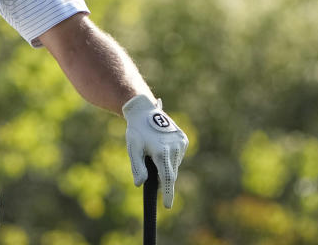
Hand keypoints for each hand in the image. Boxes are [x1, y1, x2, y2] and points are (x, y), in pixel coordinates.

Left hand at [123, 94, 187, 208]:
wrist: (144, 110)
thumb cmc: (136, 131)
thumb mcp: (133, 148)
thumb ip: (138, 167)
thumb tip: (140, 184)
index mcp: (161, 151)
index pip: (167, 178)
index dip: (167, 193)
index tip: (168, 206)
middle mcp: (174, 148)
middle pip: (171, 173)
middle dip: (164, 180)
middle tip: (154, 181)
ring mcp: (180, 143)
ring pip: (175, 164)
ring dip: (167, 166)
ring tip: (154, 157)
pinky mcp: (183, 139)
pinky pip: (178, 155)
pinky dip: (171, 157)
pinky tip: (161, 149)